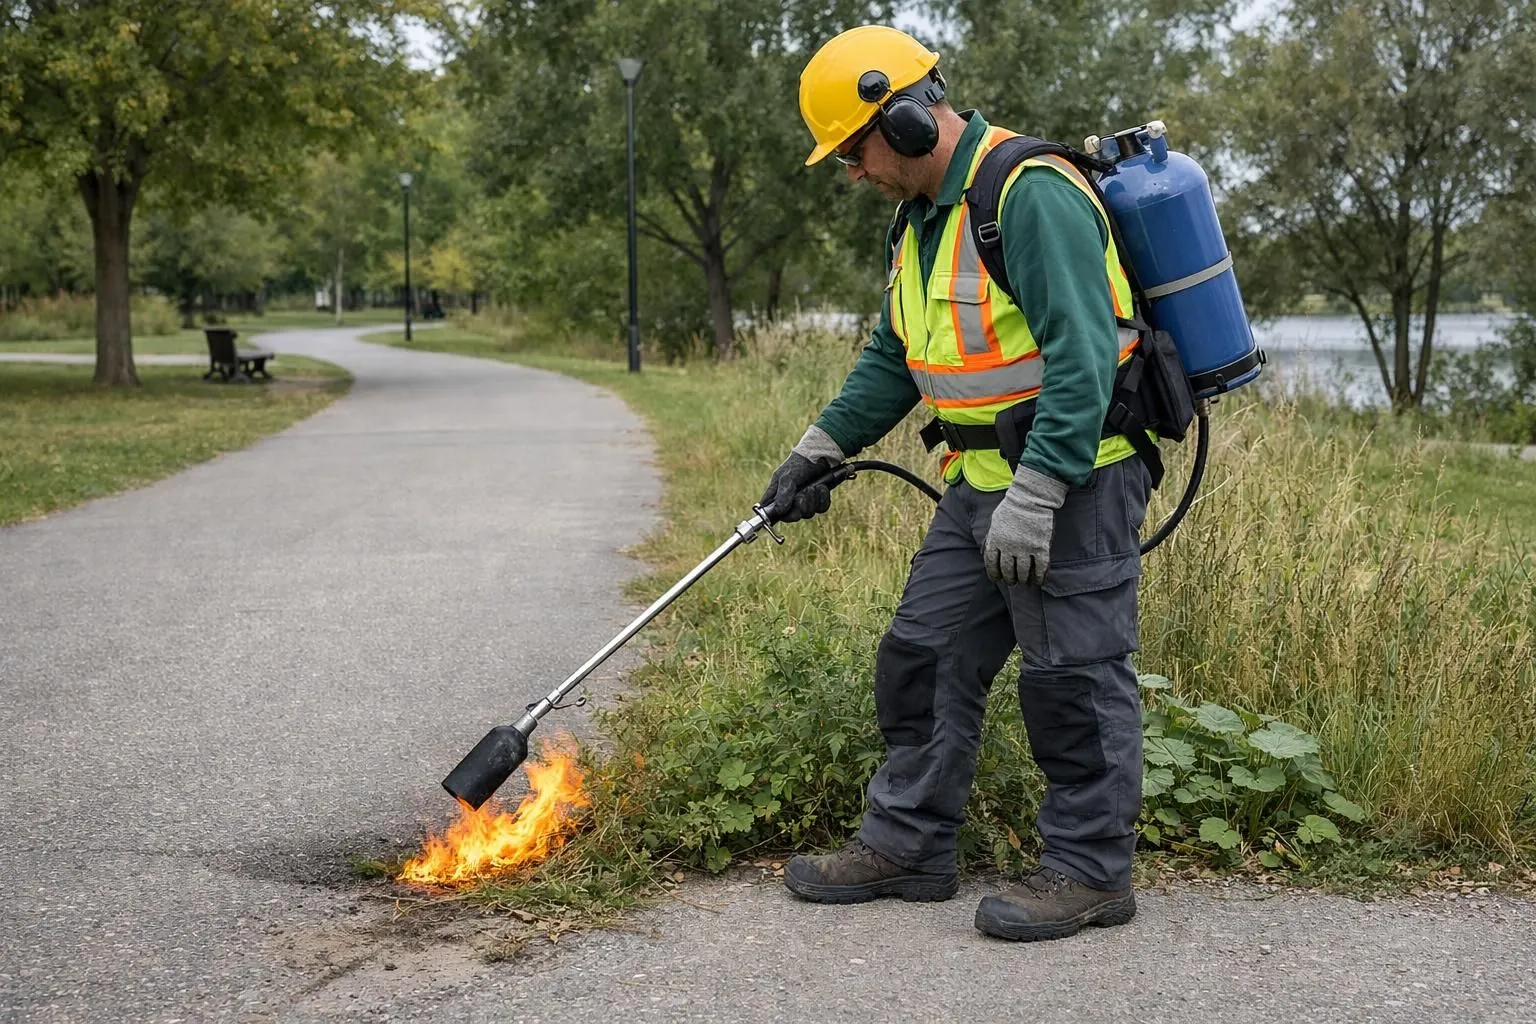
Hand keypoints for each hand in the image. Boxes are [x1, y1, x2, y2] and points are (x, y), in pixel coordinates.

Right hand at [759, 425, 844, 522]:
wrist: (821, 455)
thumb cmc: (799, 464)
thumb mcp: (787, 477)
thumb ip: (782, 494)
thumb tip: (778, 512)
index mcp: (777, 495)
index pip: (771, 513)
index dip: (776, 516)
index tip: (785, 511)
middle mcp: (790, 501)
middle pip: (792, 517)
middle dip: (799, 507)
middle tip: (801, 495)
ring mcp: (805, 502)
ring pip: (808, 513)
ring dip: (812, 500)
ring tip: (813, 486)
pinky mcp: (818, 501)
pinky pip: (821, 508)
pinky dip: (822, 498)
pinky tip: (822, 487)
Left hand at [983, 465, 1068, 585]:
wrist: (1030, 497)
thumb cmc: (1011, 507)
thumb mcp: (995, 522)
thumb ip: (991, 537)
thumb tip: (986, 551)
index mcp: (996, 541)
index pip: (991, 564)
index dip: (994, 574)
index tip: (996, 579)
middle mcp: (1009, 547)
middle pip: (1008, 570)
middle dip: (1009, 579)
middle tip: (1012, 581)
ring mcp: (1025, 548)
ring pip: (1024, 572)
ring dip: (1024, 579)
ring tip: (1024, 581)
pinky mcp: (1041, 547)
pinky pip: (1040, 568)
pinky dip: (1040, 577)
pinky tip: (1039, 581)